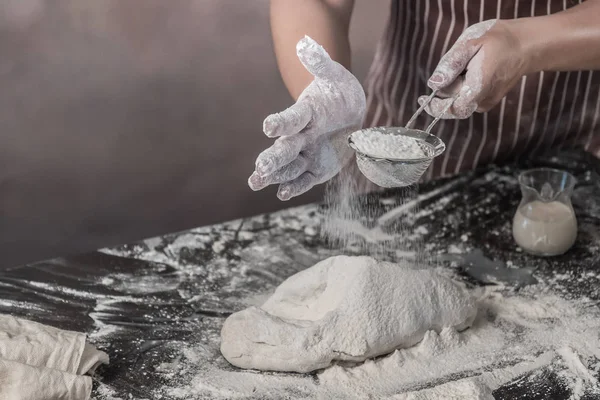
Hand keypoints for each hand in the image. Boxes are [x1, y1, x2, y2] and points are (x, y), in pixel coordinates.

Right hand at [248, 36, 365, 200]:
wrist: (345, 110)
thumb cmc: (336, 90)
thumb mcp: (333, 74)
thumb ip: (320, 62)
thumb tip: (306, 44)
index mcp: (305, 112)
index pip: (291, 118)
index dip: (281, 122)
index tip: (268, 127)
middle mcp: (301, 135)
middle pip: (285, 148)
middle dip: (273, 159)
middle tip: (260, 169)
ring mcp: (307, 153)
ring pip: (289, 166)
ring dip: (275, 176)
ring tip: (258, 182)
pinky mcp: (316, 168)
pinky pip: (304, 179)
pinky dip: (294, 187)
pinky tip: (283, 194)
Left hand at [421, 19, 530, 118]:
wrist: (525, 45)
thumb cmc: (498, 41)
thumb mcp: (471, 43)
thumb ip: (451, 63)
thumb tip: (433, 83)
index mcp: (479, 86)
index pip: (452, 108)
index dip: (435, 107)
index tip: (422, 100)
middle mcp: (483, 100)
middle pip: (453, 104)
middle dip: (447, 89)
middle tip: (458, 66)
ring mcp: (487, 102)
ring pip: (460, 101)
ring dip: (456, 87)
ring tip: (470, 66)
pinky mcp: (488, 101)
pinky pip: (467, 99)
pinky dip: (463, 88)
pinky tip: (472, 72)